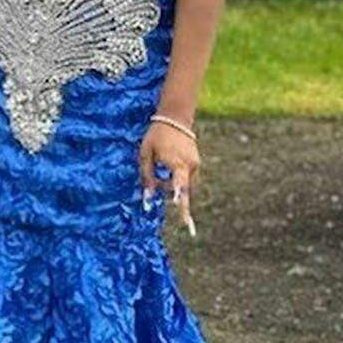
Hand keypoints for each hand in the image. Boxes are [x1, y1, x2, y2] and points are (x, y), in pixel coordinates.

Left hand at [138, 121, 199, 236]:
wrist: (174, 117)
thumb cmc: (156, 135)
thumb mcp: (145, 154)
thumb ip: (146, 175)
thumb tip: (147, 196)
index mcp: (176, 164)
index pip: (180, 190)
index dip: (182, 207)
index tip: (186, 224)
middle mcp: (189, 166)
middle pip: (180, 189)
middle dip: (169, 191)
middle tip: (155, 182)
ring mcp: (195, 164)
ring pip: (184, 183)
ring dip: (173, 183)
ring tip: (161, 163)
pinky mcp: (196, 161)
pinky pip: (186, 176)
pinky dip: (178, 175)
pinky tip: (169, 159)